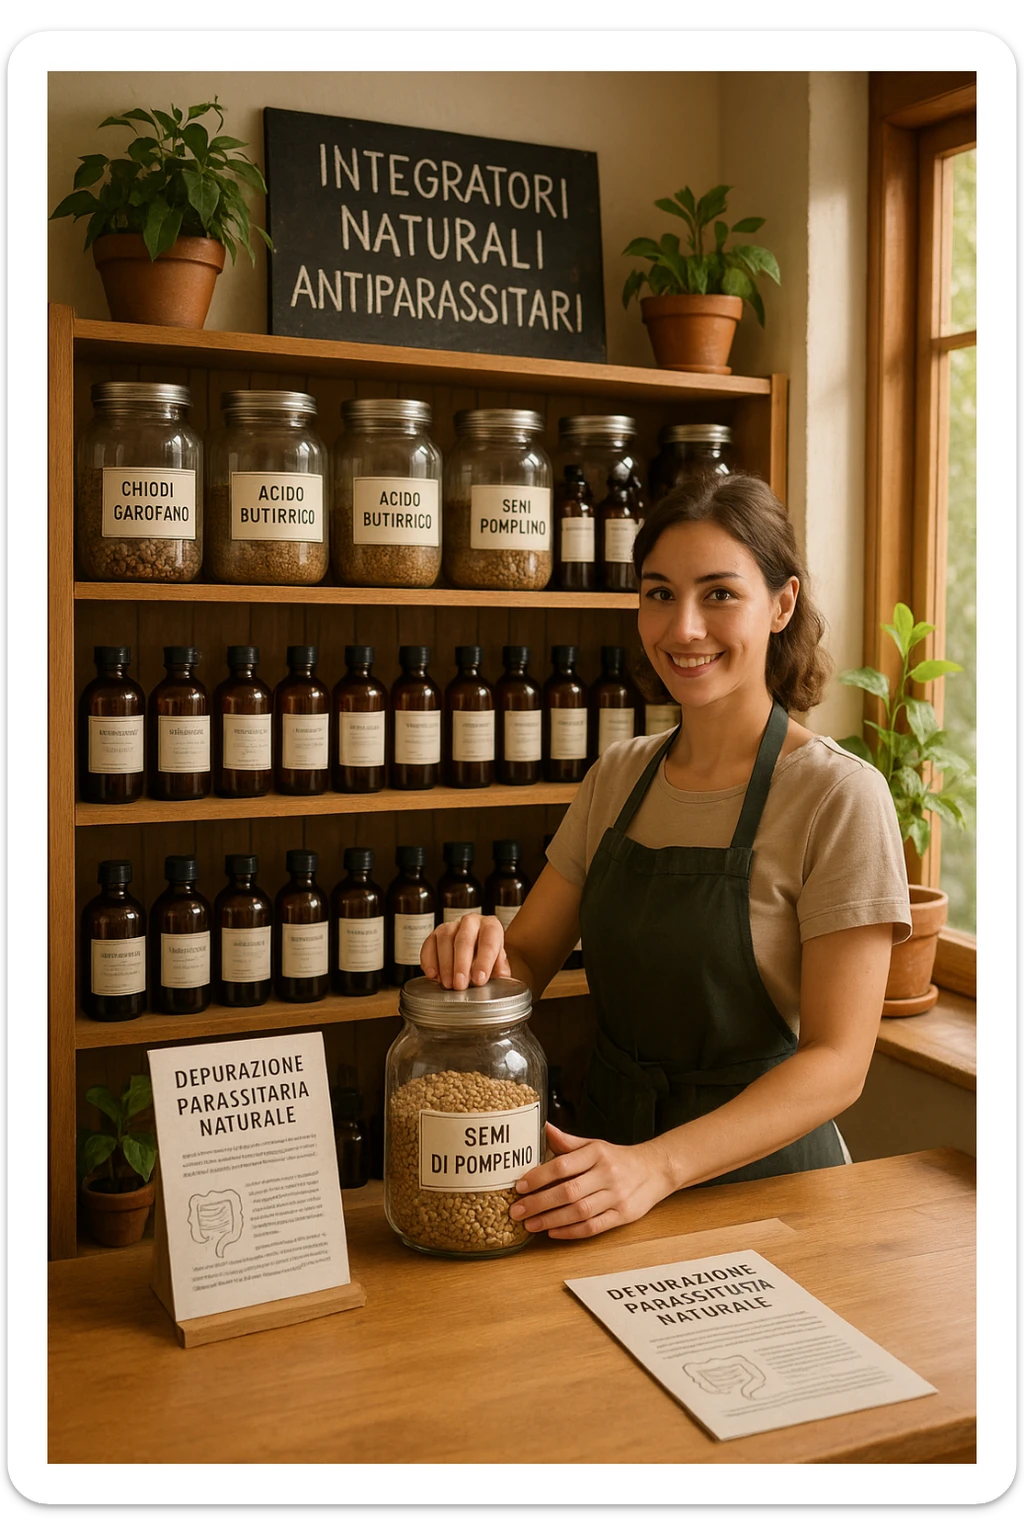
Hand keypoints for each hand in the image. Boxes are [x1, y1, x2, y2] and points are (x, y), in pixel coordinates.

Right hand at [420, 913, 511, 990]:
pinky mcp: (434, 934)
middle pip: (464, 939)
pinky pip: (428, 944)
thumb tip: (499, 975)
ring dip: (445, 964)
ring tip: (447, 984)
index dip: (484, 961)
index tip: (479, 979)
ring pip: (444, 939)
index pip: (489, 941)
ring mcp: (451, 926)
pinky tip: (433, 975)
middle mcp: (471, 922)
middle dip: (461, 964)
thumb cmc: (488, 959)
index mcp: (491, 926)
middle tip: (460, 985)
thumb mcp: (499, 965)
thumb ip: (499, 969)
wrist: (477, 953)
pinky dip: (429, 961)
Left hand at [508, 1123, 673, 1239]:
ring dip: (551, 1220)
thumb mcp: (594, 1145)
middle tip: (517, 1211)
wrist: (655, 1170)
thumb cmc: (617, 1158)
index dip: (539, 1176)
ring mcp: (616, 1196)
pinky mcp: (623, 1215)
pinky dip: (571, 1232)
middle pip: (568, 1192)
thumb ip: (568, 1142)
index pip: (563, 1165)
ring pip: (579, 1212)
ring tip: (530, 1225)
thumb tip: (544, 1128)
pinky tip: (553, 1232)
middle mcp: (607, 1174)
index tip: (520, 1186)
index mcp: (597, 1153)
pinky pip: (594, 1226)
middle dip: (539, 1203)